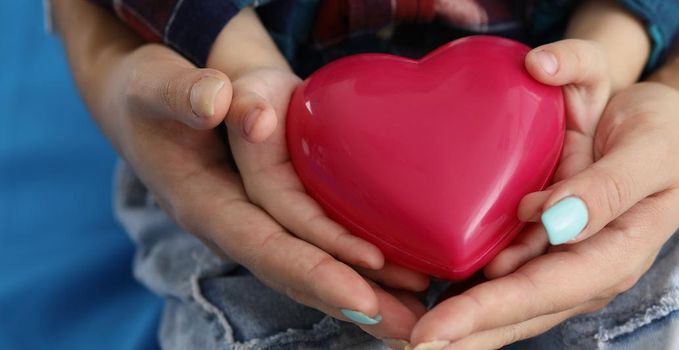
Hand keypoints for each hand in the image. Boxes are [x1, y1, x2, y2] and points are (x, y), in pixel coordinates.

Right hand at [95, 44, 425, 340]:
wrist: (152, 101)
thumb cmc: (152, 92)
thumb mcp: (154, 85)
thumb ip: (181, 94)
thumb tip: (219, 101)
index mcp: (207, 207)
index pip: (267, 247)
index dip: (314, 271)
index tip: (362, 296)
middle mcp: (238, 228)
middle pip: (302, 275)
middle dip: (356, 303)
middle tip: (410, 328)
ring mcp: (261, 226)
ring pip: (319, 270)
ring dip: (370, 297)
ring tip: (421, 318)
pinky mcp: (282, 217)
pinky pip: (325, 251)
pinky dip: (365, 272)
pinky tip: (407, 286)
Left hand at [408, 68, 678, 348]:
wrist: (669, 128)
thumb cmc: (663, 136)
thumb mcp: (650, 150)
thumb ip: (606, 187)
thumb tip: (555, 219)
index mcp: (615, 256)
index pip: (541, 292)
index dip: (485, 314)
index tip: (433, 332)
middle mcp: (586, 271)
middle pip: (518, 313)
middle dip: (464, 335)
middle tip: (408, 346)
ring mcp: (565, 260)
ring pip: (507, 303)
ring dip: (462, 324)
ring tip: (410, 337)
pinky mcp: (547, 244)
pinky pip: (504, 273)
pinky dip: (469, 291)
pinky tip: (429, 302)